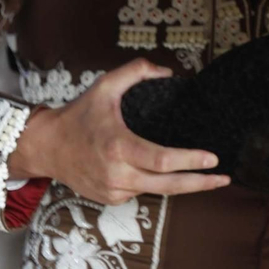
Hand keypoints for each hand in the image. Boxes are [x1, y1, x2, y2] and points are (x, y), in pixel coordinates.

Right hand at [7, 58, 229, 204]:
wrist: (45, 146)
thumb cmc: (77, 116)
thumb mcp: (105, 86)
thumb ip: (136, 71)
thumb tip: (167, 71)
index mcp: (118, 147)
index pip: (162, 159)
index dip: (190, 161)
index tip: (213, 159)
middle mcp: (116, 173)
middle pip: (167, 185)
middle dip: (199, 183)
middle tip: (223, 178)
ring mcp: (112, 190)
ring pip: (156, 190)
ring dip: (180, 184)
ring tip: (206, 178)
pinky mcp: (109, 198)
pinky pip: (140, 192)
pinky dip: (154, 183)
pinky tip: (166, 175)